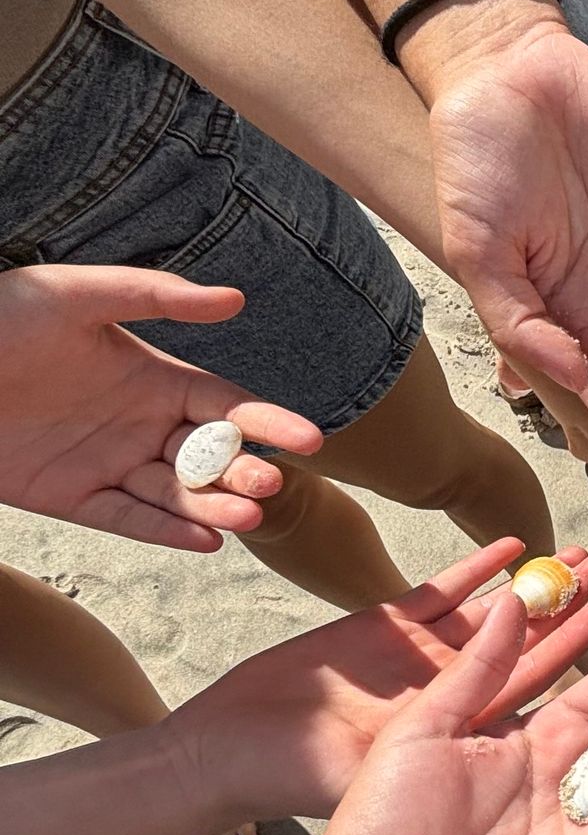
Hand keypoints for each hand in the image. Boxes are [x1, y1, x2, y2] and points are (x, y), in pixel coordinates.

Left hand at [0, 265, 321, 548]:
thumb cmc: (5, 318)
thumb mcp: (79, 295)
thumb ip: (156, 296)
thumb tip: (235, 299)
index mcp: (154, 378)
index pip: (227, 405)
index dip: (269, 421)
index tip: (310, 440)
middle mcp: (142, 425)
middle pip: (211, 457)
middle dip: (244, 472)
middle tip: (266, 483)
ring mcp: (111, 464)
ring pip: (178, 495)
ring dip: (215, 508)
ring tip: (244, 516)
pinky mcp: (75, 499)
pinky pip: (130, 519)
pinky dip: (167, 531)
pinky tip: (206, 539)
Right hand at [177, 538, 587, 819]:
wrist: (232, 749)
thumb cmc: (301, 776)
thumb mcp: (385, 765)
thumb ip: (445, 747)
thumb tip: (524, 749)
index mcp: (458, 730)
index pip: (531, 680)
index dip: (572, 645)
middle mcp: (448, 689)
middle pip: (522, 640)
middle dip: (564, 604)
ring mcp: (416, 654)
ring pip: (489, 611)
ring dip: (531, 582)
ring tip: (576, 551)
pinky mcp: (379, 625)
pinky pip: (436, 593)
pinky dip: (472, 571)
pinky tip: (509, 547)